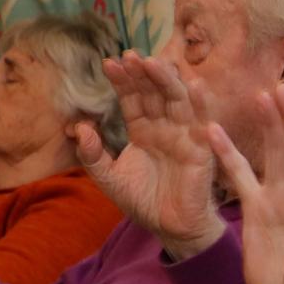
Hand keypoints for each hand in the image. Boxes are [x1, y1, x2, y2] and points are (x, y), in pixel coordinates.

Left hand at [76, 53, 224, 258]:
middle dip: (143, 74)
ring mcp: (185, 136)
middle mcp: (165, 128)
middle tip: (130, 55)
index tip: (109, 63)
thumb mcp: (110, 179)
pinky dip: (201, 104)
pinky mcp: (202, 149)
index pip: (133, 99)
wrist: (171, 228)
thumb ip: (92, 156)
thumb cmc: (144, 202)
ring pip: (177, 101)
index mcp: (143, 131)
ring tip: (152, 62)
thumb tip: (79, 128)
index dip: (122, 82)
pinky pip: (203, 123)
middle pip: (154, 93)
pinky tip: (194, 86)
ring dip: (167, 80)